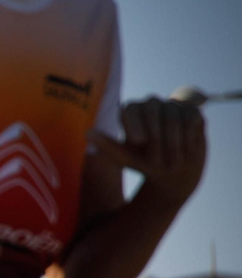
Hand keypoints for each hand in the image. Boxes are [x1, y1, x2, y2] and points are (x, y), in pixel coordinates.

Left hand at [89, 97, 206, 205]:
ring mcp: (172, 106)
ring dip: (173, 139)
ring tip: (172, 160)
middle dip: (156, 135)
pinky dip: (188, 135)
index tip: (139, 142)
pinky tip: (186, 148)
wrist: (173, 172)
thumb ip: (107, 145)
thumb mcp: (124, 158)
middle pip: (153, 108)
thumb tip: (86, 133)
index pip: (131, 108)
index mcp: (132, 112)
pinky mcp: (192, 111)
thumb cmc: (144, 164)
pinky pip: (191, 116)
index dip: (134, 123)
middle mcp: (151, 105)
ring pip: (172, 113)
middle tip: (158, 159)